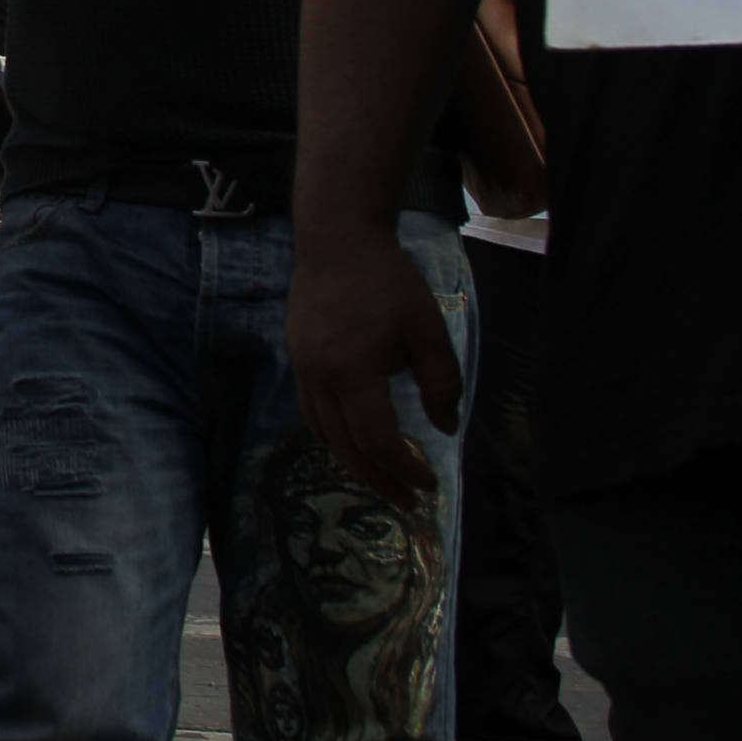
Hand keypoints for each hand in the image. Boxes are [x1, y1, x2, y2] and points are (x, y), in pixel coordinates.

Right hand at [287, 221, 462, 502]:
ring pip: (323, 433)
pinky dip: (335, 436)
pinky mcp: (297, 358)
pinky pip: (312, 412)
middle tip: (406, 500)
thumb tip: (444, 427)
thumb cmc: (388, 281)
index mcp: (353, 371)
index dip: (404, 468)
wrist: (337, 239)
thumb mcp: (428, 329)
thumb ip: (441, 382)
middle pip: (345, 447)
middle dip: (378, 480)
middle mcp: (319, 377)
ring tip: (382, 477)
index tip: (429, 483)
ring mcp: (302, 368)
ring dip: (353, 462)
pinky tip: (355, 438)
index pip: (377, 439)